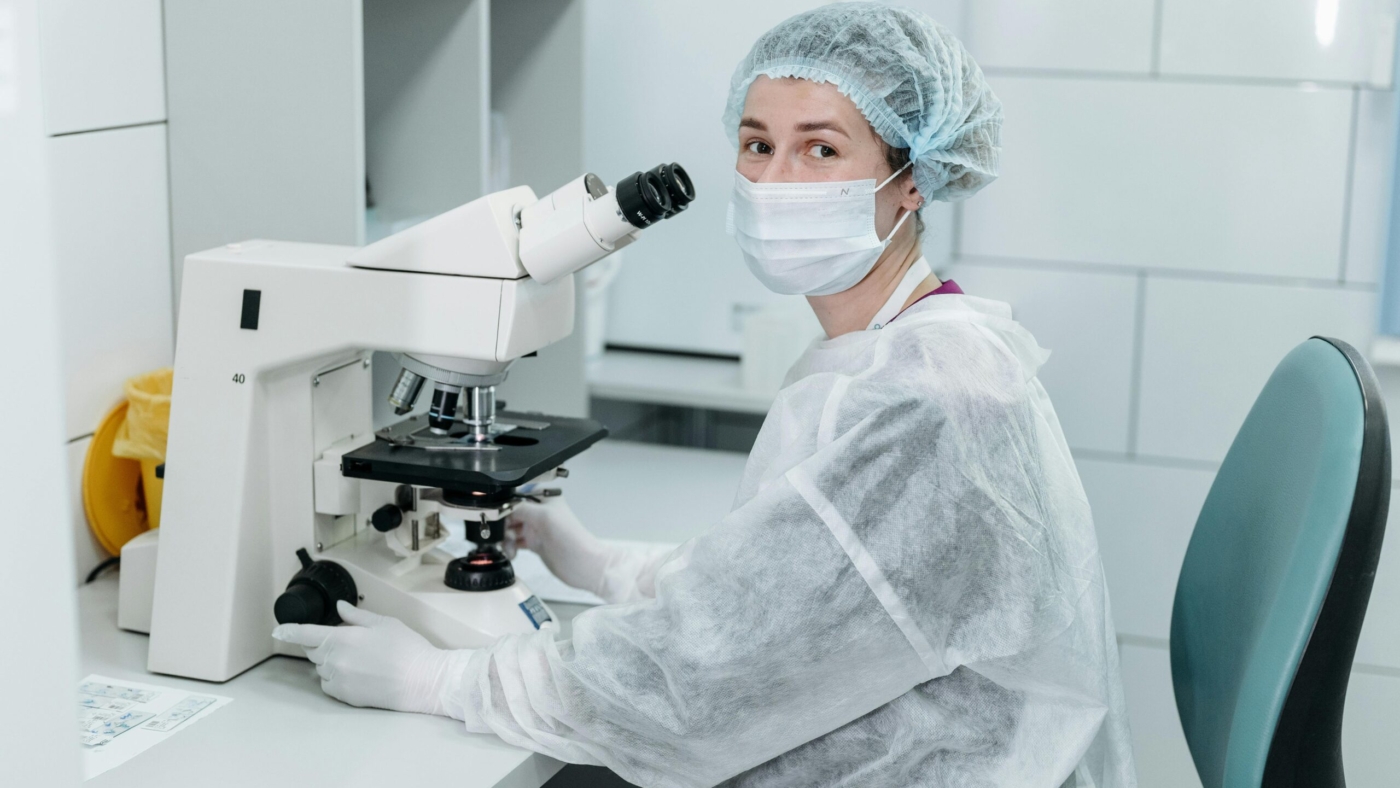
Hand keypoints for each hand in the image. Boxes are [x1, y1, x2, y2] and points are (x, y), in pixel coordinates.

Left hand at [272, 601, 470, 716]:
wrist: (422, 680)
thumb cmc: (407, 649)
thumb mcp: (383, 623)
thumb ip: (356, 616)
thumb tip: (340, 608)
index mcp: (341, 638)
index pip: (305, 634)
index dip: (289, 631)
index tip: (278, 630)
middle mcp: (334, 661)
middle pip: (313, 651)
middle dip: (321, 643)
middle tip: (347, 641)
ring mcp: (338, 680)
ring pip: (321, 668)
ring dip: (330, 661)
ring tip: (359, 659)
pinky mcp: (345, 697)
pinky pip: (330, 684)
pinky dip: (336, 677)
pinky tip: (358, 673)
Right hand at [506, 497, 614, 595]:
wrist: (583, 565)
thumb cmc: (571, 538)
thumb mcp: (544, 516)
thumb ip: (521, 508)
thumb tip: (501, 506)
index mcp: (544, 499)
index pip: (516, 497)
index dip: (504, 507)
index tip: (494, 518)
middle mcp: (539, 511)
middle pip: (510, 514)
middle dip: (502, 525)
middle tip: (501, 536)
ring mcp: (536, 528)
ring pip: (510, 529)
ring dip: (505, 538)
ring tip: (509, 548)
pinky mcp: (535, 543)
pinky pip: (514, 542)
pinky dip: (509, 547)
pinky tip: (511, 553)